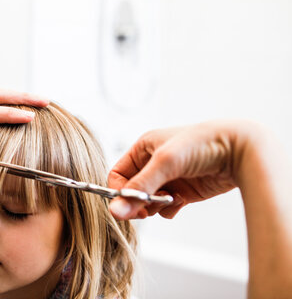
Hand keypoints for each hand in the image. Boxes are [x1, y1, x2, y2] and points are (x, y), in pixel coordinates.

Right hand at [107, 121, 245, 219]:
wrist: (240, 150)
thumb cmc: (201, 144)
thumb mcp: (165, 163)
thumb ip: (139, 189)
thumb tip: (115, 211)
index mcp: (143, 149)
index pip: (118, 175)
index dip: (120, 191)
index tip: (129, 205)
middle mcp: (153, 163)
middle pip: (132, 191)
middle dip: (140, 201)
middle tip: (150, 208)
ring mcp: (169, 178)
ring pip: (148, 202)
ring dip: (156, 206)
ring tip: (172, 198)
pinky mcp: (183, 191)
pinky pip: (165, 208)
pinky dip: (170, 209)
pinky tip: (182, 201)